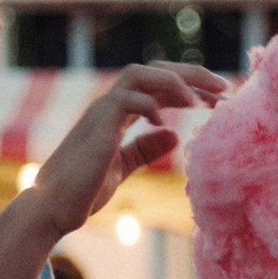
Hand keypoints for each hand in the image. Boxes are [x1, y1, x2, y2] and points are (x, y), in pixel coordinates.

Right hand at [26, 62, 227, 235]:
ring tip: (200, 100)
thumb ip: (145, 149)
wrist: (52, 209)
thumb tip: (174, 136)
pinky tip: (166, 123)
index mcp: (119, 112)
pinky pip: (126, 100)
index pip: (160, 85)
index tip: (220, 98)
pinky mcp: (97, 126)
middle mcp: (110, 104)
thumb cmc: (84, 190)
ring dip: (174, 81)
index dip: (191, 86)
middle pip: (155, 70)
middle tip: (225, 86)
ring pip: (139, 73)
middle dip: (192, 74)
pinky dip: (150, 105)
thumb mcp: (123, 167)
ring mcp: (102, 111)